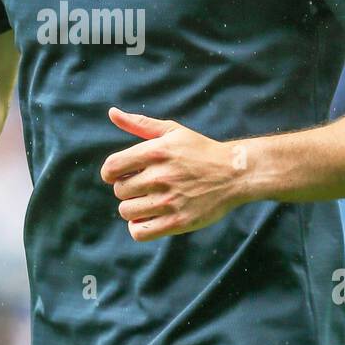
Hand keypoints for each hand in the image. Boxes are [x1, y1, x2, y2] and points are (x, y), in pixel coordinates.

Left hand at [100, 107, 245, 241]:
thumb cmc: (199, 151)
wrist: (234, 174)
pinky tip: (149, 218)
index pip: (111, 168)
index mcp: (155, 152)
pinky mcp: (178, 222)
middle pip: (119, 191)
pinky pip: (140, 232)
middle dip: (127, 189)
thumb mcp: (172, 131)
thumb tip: (111, 113)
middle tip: (144, 187)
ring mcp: (170, 201)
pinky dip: (139, 227)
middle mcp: (160, 176)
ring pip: (127, 212)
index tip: (119, 175)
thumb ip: (139, 124)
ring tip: (149, 201)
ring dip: (134, 208)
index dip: (110, 173)